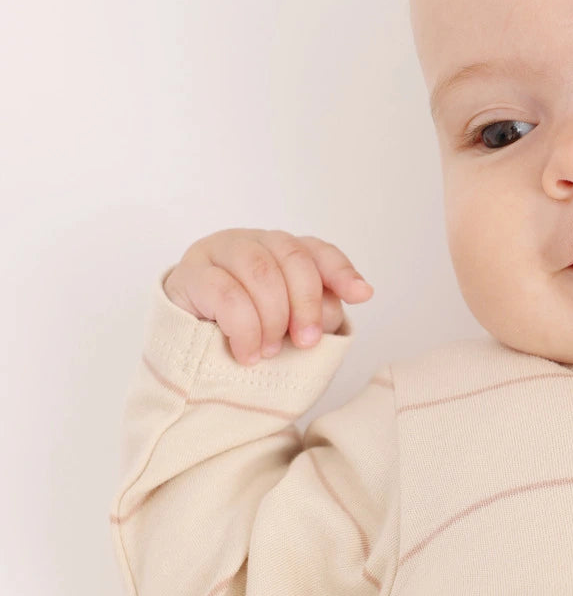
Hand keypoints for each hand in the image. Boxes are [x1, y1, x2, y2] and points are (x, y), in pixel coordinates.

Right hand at [162, 229, 373, 364]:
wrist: (188, 350)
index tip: (362, 295)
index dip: (341, 271)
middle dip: (306, 303)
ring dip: (272, 318)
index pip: (318, 251)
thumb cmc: (248, 333)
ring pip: (260, 272)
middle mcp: (254, 241)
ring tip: (269, 353)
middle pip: (292, 258)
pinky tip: (247, 354)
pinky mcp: (191, 273)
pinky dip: (244, 328)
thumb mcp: (291, 323)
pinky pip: (225, 293)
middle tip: (306, 342)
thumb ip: (321, 308)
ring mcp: (219, 251)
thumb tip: (360, 292)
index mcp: (283, 250)